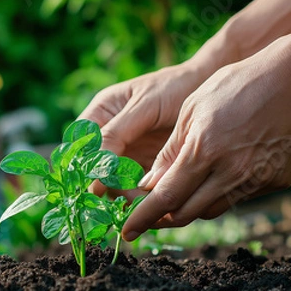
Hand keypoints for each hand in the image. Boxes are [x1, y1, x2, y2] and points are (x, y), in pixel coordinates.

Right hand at [78, 64, 206, 197]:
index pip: (79, 146)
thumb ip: (117, 133)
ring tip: (142, 202)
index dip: (83, 166)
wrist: (210, 91)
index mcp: (100, 114)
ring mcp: (126, 153)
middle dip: (106, 186)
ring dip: (123, 195)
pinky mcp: (144, 167)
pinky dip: (140, 197)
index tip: (97, 185)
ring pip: (112, 183)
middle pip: (94, 169)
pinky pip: (134, 188)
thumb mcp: (144, 106)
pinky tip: (151, 202)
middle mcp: (108, 136)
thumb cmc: (175, 88)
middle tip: (123, 198)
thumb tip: (93, 167)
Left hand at [123, 39, 290, 240]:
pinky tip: (217, 176)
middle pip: (187, 213)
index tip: (127, 231)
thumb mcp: (193, 108)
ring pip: (212, 209)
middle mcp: (231, 171)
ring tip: (180, 193)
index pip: (165, 198)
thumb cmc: (239, 83)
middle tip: (149, 215)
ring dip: (190, 206)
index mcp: (204, 150)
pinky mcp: (277, 181)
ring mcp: (257, 179)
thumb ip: (170, 151)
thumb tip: (150, 184)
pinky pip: (238, 198)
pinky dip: (219, 194)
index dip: (143, 218)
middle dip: (163, 218)